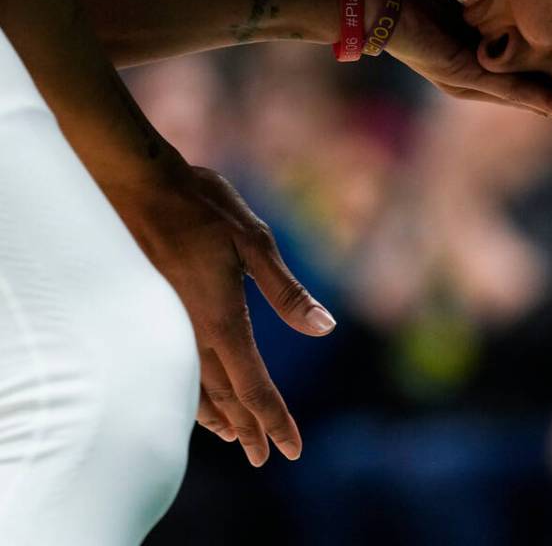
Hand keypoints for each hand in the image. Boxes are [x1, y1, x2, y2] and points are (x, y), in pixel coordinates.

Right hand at [115, 162, 335, 466]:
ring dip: (220, 416)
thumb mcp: (255, 242)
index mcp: (221, 319)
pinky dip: (193, 392)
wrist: (138, 184)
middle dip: (250, 428)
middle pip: (225, 397)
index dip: (274, 420)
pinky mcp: (155, 313)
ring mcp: (169, 324)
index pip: (252, 386)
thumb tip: (325, 328)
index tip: (290, 450)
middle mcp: (193, 331)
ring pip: (197, 387)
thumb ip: (287, 292)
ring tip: (238, 439)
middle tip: (268, 457)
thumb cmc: (202, 207)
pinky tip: (196, 396)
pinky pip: (177, 368)